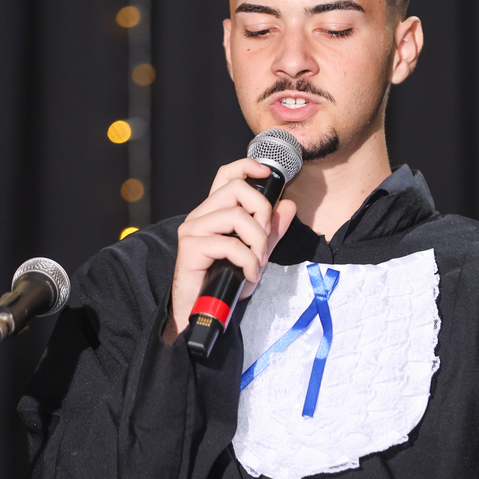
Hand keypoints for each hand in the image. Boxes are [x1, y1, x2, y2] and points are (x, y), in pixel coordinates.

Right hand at [165, 158, 296, 342]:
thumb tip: (288, 206)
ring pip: (236, 216)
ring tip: (257, 262)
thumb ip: (271, 231)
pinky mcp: (190, 247)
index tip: (267, 173)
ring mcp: (192, 230)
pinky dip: (248, 261)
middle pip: (237, 189)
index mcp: (214, 212)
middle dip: (262, 212)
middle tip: (265, 241)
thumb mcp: (256, 254)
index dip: (247, 166)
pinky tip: (249, 274)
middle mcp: (200, 215)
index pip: (226, 175)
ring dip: (257, 242)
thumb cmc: (224, 283)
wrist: (202, 312)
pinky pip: (230, 244)